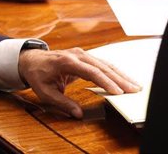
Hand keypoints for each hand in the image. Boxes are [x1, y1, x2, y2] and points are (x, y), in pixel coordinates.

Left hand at [18, 47, 140, 118]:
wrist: (32, 60)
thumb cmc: (38, 75)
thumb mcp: (45, 92)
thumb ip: (62, 102)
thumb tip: (78, 114)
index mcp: (66, 62)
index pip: (90, 71)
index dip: (105, 81)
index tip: (118, 92)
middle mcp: (77, 55)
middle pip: (102, 66)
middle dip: (119, 79)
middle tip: (134, 90)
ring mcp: (82, 54)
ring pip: (105, 64)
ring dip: (120, 75)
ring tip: (135, 86)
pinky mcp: (85, 57)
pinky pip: (102, 64)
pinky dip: (114, 72)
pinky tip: (124, 79)